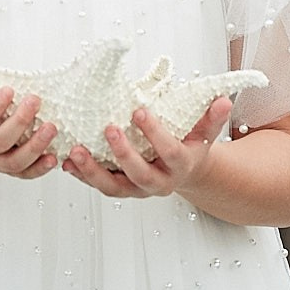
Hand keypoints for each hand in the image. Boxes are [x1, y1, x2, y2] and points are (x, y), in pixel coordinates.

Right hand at [0, 79, 58, 178]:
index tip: (9, 89)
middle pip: (0, 141)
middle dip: (20, 121)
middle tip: (35, 101)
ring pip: (14, 161)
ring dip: (35, 146)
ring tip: (51, 128)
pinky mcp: (10, 168)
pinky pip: (25, 174)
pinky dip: (40, 168)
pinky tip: (53, 157)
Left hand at [62, 97, 233, 199]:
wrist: (185, 172)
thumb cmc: (191, 145)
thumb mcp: (204, 132)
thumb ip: (211, 117)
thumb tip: (223, 99)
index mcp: (181, 165)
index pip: (170, 151)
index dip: (155, 133)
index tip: (139, 111)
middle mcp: (160, 182)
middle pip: (141, 174)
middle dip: (123, 154)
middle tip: (108, 129)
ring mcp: (138, 189)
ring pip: (114, 188)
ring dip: (92, 171)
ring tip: (75, 152)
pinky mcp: (121, 190)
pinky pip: (100, 187)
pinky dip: (82, 176)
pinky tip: (67, 162)